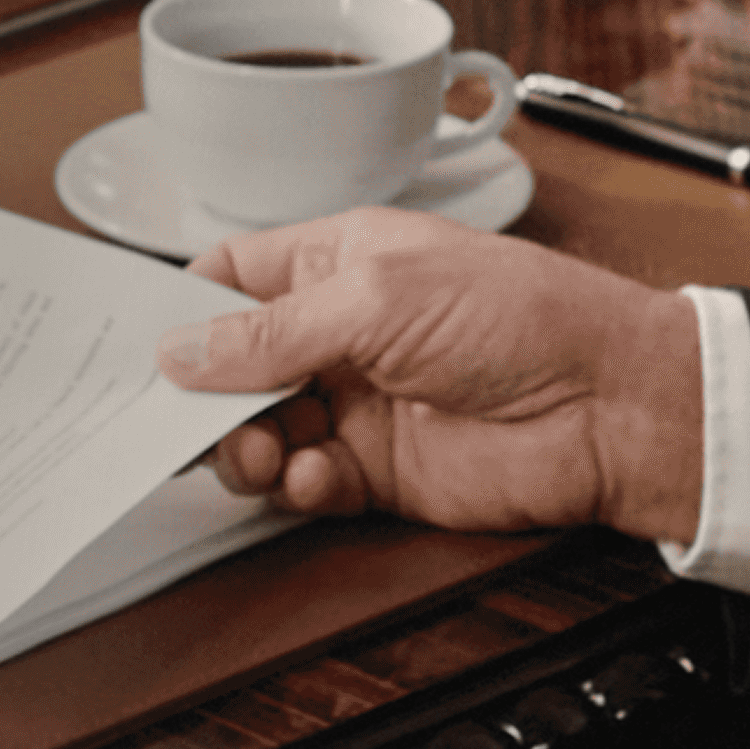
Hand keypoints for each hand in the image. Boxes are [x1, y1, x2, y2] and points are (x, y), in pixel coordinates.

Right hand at [156, 209, 703, 545]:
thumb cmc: (523, 318)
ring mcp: (355, 405)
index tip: (140, 348)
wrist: (609, 406)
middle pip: (229, 368)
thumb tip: (180, 352)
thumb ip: (270, 331)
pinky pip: (303, 484)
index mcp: (339, 262)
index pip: (231, 279)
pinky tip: (320, 475)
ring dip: (244, 447)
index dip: (182, 312)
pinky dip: (297, 486)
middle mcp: (339, 333)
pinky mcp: (376, 472)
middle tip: (184, 420)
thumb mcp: (378, 297)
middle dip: (200, 396)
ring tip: (261, 451)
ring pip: (256, 433)